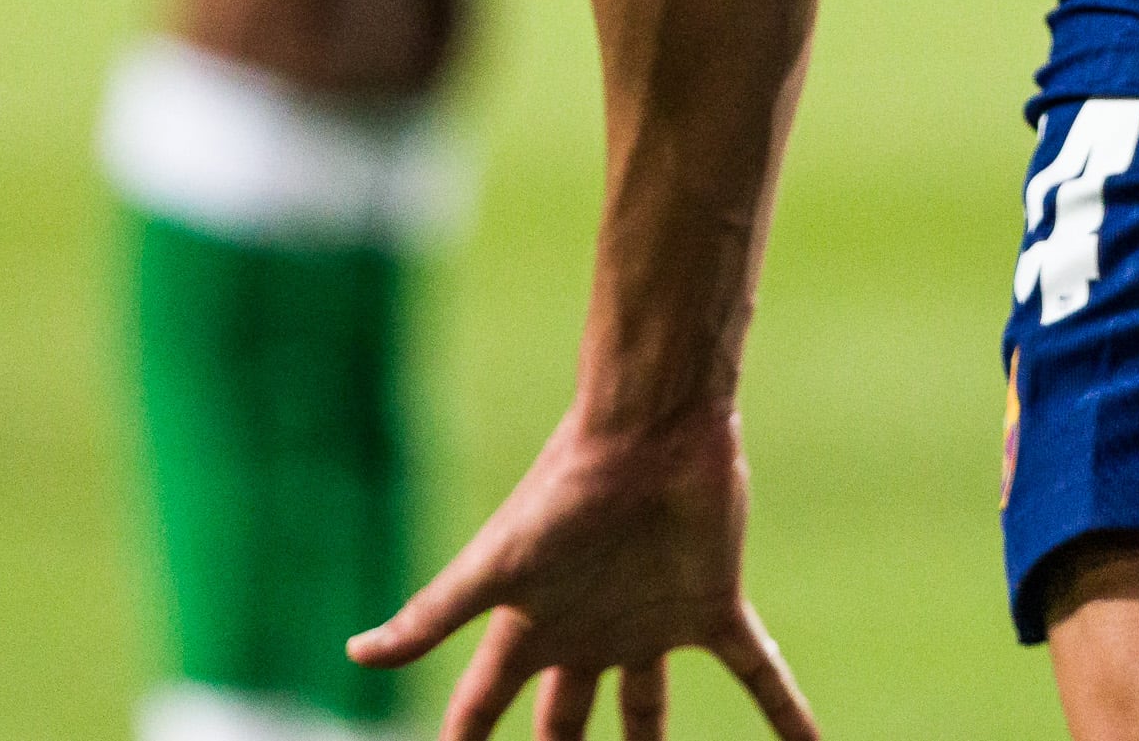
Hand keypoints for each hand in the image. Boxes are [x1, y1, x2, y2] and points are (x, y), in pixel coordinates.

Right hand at [353, 402, 818, 740]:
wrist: (648, 427)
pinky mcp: (712, 607)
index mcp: (532, 631)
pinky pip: (755, 671)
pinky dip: (785, 711)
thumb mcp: (494, 568)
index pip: (482, 711)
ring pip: (650, 711)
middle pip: (567, 727)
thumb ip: (430, 616)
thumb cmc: (564, 492)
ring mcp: (649, 624)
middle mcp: (588, 635)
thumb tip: (353, 657)